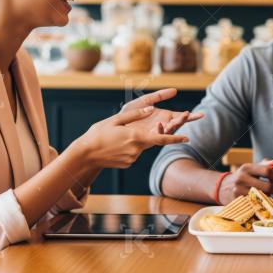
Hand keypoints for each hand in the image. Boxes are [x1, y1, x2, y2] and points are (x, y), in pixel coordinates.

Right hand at [69, 106, 190, 169]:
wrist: (84, 155)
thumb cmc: (98, 134)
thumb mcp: (116, 120)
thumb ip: (136, 114)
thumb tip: (152, 109)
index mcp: (136, 137)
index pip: (161, 139)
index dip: (175, 138)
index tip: (187, 138)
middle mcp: (137, 149)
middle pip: (151, 140)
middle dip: (152, 135)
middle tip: (141, 130)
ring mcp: (132, 158)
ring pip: (141, 146)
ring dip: (135, 140)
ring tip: (116, 137)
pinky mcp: (127, 163)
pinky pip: (133, 153)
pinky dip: (129, 147)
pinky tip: (115, 145)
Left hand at [120, 88, 203, 134]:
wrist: (115, 124)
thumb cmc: (129, 112)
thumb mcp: (145, 100)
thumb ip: (159, 95)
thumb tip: (175, 90)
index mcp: (164, 117)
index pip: (181, 117)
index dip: (191, 117)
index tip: (202, 115)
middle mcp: (162, 126)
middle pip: (178, 124)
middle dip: (184, 120)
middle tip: (189, 114)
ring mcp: (156, 133)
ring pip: (169, 131)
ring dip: (174, 125)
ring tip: (179, 118)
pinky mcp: (147, 138)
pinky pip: (157, 136)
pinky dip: (160, 130)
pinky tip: (161, 123)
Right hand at [217, 160, 272, 204]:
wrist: (223, 187)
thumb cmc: (242, 177)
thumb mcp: (251, 168)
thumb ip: (265, 165)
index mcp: (247, 168)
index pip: (267, 171)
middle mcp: (242, 179)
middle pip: (268, 187)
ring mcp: (239, 192)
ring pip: (263, 198)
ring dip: (269, 197)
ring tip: (268, 195)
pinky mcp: (238, 202)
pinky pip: (256, 205)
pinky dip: (261, 204)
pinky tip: (261, 201)